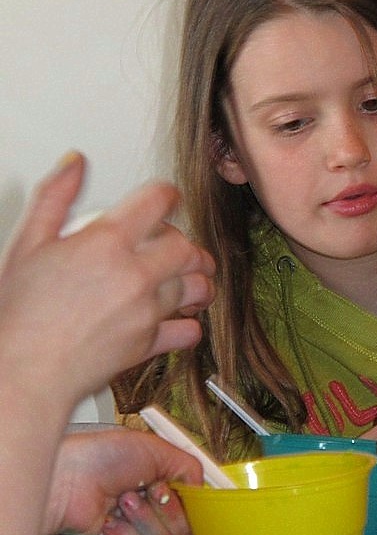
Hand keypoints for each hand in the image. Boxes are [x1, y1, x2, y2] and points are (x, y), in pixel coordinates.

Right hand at [0, 152, 215, 414]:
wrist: (21, 371)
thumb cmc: (19, 312)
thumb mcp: (28, 242)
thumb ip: (54, 196)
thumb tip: (75, 162)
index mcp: (107, 242)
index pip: (158, 202)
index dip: (166, 195)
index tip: (167, 200)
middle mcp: (135, 273)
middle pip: (186, 245)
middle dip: (187, 243)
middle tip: (179, 247)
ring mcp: (146, 310)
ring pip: (196, 286)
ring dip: (198, 281)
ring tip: (189, 281)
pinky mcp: (149, 344)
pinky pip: (188, 331)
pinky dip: (189, 325)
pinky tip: (180, 319)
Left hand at [44, 430, 202, 534]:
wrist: (68, 478)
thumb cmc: (103, 456)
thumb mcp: (157, 450)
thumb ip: (189, 468)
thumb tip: (201, 489)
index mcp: (161, 483)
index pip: (192, 505)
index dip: (192, 502)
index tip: (184, 492)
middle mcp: (150, 508)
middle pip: (184, 528)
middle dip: (168, 508)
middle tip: (150, 490)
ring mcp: (134, 529)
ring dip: (145, 520)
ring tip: (123, 501)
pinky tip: (110, 520)